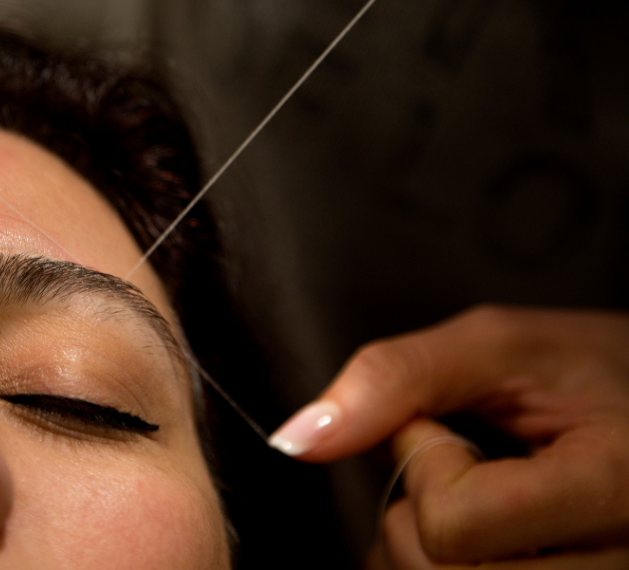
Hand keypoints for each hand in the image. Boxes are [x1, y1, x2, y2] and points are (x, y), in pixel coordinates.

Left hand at [269, 305, 628, 567]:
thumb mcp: (502, 346)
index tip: (445, 424)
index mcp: (618, 488)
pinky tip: (471, 543)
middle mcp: (624, 565)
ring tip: (465, 504)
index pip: (453, 524)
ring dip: (423, 552)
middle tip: (450, 465)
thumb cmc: (594, 372)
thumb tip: (298, 440)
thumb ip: (397, 379)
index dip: (423, 462)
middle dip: (413, 514)